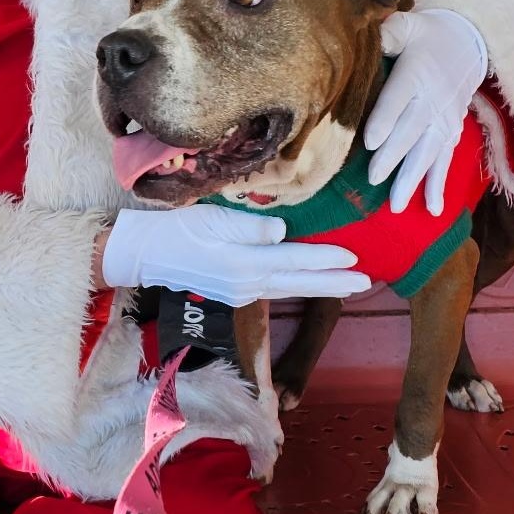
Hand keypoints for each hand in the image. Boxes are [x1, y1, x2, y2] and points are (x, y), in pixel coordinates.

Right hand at [101, 205, 371, 306]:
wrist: (146, 255)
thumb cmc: (178, 230)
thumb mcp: (213, 220)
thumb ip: (251, 227)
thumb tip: (283, 233)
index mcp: (242, 264)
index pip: (294, 261)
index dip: (326, 259)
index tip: (354, 258)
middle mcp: (246, 284)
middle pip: (299, 283)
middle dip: (335, 283)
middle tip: (368, 282)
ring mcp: (241, 293)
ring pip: (290, 289)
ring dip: (321, 287)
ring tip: (350, 286)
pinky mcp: (236, 293)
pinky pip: (275, 289)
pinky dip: (298, 285)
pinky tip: (311, 282)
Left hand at [364, 8, 487, 214]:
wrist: (468, 42)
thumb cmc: (426, 35)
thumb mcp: (408, 25)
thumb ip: (390, 33)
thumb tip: (371, 37)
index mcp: (416, 74)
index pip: (399, 100)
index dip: (385, 120)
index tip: (370, 142)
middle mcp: (432, 100)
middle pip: (411, 131)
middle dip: (393, 156)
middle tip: (373, 178)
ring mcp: (444, 119)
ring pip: (427, 153)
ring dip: (413, 179)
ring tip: (398, 205)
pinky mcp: (451, 132)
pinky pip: (445, 161)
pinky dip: (439, 186)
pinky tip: (433, 209)